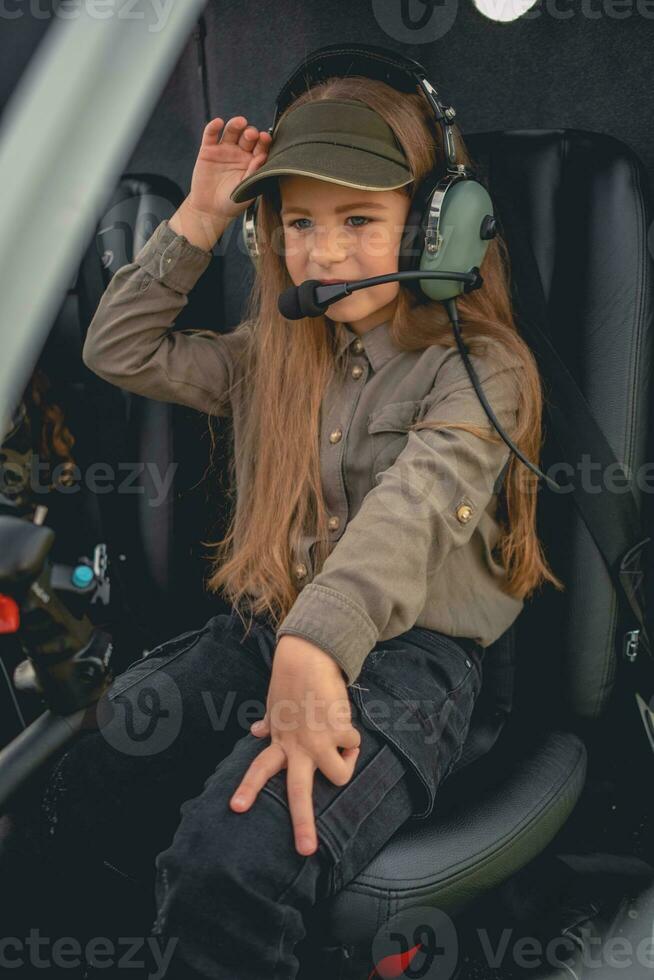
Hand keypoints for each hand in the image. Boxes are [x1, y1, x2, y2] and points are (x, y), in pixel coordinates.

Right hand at [187, 115, 271, 223]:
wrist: (210, 210)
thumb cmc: (232, 202)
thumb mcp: (246, 189)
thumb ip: (254, 172)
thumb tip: (263, 156)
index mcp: (252, 161)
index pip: (261, 146)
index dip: (263, 141)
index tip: (265, 138)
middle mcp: (240, 153)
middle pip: (247, 136)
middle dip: (250, 132)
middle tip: (251, 134)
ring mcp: (224, 150)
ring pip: (231, 131)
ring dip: (236, 125)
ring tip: (240, 123)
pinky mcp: (208, 150)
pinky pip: (210, 134)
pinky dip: (214, 127)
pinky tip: (218, 123)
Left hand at [230, 636, 360, 855]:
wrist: (309, 659)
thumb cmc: (293, 682)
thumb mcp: (275, 705)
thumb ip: (270, 723)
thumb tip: (256, 730)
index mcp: (280, 743)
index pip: (258, 769)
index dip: (248, 789)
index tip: (236, 808)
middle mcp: (297, 748)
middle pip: (298, 792)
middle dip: (303, 823)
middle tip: (305, 850)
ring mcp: (318, 742)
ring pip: (340, 776)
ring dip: (346, 763)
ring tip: (341, 745)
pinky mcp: (338, 731)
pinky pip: (354, 745)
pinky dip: (353, 737)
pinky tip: (343, 719)